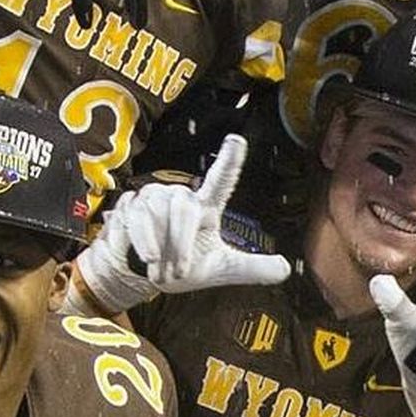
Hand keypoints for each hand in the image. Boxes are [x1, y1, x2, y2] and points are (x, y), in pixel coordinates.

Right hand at [78, 135, 295, 312]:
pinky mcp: (129, 206)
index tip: (237, 140)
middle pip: (184, 207)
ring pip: (157, 212)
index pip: (220, 181)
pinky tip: (146, 257)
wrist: (140, 276)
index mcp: (206, 208)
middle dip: (180, 242)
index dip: (229, 161)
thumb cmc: (182, 268)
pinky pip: (134, 217)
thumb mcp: (220, 271)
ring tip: (159, 266)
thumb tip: (286, 269)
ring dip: (159, 246)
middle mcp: (181, 198)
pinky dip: (141, 241)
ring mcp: (153, 199)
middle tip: (179, 271)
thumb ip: (251, 269)